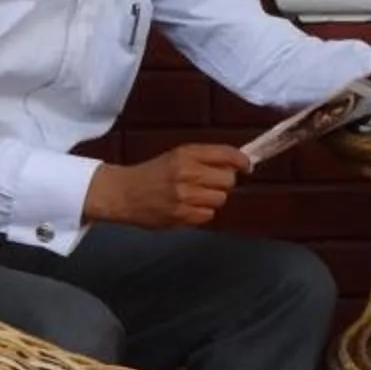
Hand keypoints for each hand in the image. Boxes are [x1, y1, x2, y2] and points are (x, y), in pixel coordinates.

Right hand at [84, 142, 245, 229]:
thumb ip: (205, 159)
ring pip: (220, 199)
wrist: (123, 193)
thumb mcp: (176, 156)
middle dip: (224, 182)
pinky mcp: (180, 216)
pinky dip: (203, 213)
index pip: (226, 154)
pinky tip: (188, 207)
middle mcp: (186, 173)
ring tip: (196, 196)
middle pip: (228, 180)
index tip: (247, 166)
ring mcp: (184, 196)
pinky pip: (208, 215)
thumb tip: (238, 165)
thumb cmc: (153, 173)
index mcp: (186, 154)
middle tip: (211, 183)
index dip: (242, 161)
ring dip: (213, 198)